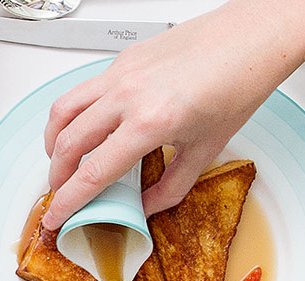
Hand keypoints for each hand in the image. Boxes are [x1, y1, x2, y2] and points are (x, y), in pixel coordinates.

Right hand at [41, 0, 304, 228]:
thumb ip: (171, 187)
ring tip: (61, 159)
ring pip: (63, 109)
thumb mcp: (206, 150)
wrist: (250, 40)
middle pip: (68, 142)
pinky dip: (75, 113)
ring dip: (54, 140)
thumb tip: (145, 207)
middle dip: (57, 174)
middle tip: (61, 191)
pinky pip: (84, 89)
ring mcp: (121, 72)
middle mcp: (128, 95)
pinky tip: (90, 126)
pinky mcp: (123, 59)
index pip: (93, 172)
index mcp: (150, 123)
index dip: (69, 201)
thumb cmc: (237, 85)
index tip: (56, 217)